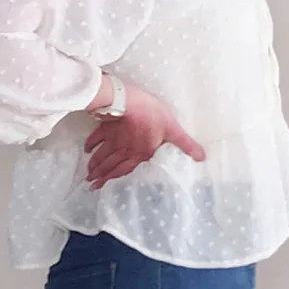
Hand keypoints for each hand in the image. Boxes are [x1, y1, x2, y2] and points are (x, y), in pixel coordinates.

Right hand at [83, 81, 205, 188]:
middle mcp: (124, 149)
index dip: (112, 178)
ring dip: (94, 164)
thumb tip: (202, 157)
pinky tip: (86, 149)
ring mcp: (113, 138)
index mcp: (139, 153)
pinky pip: (96, 137)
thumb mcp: (173, 130)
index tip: (101, 186)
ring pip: (102, 154)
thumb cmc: (154, 116)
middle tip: (90, 183)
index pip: (123, 169)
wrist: (132, 101)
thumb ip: (185, 145)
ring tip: (87, 173)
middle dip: (100, 175)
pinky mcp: (107, 125)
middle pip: (110, 164)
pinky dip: (91, 144)